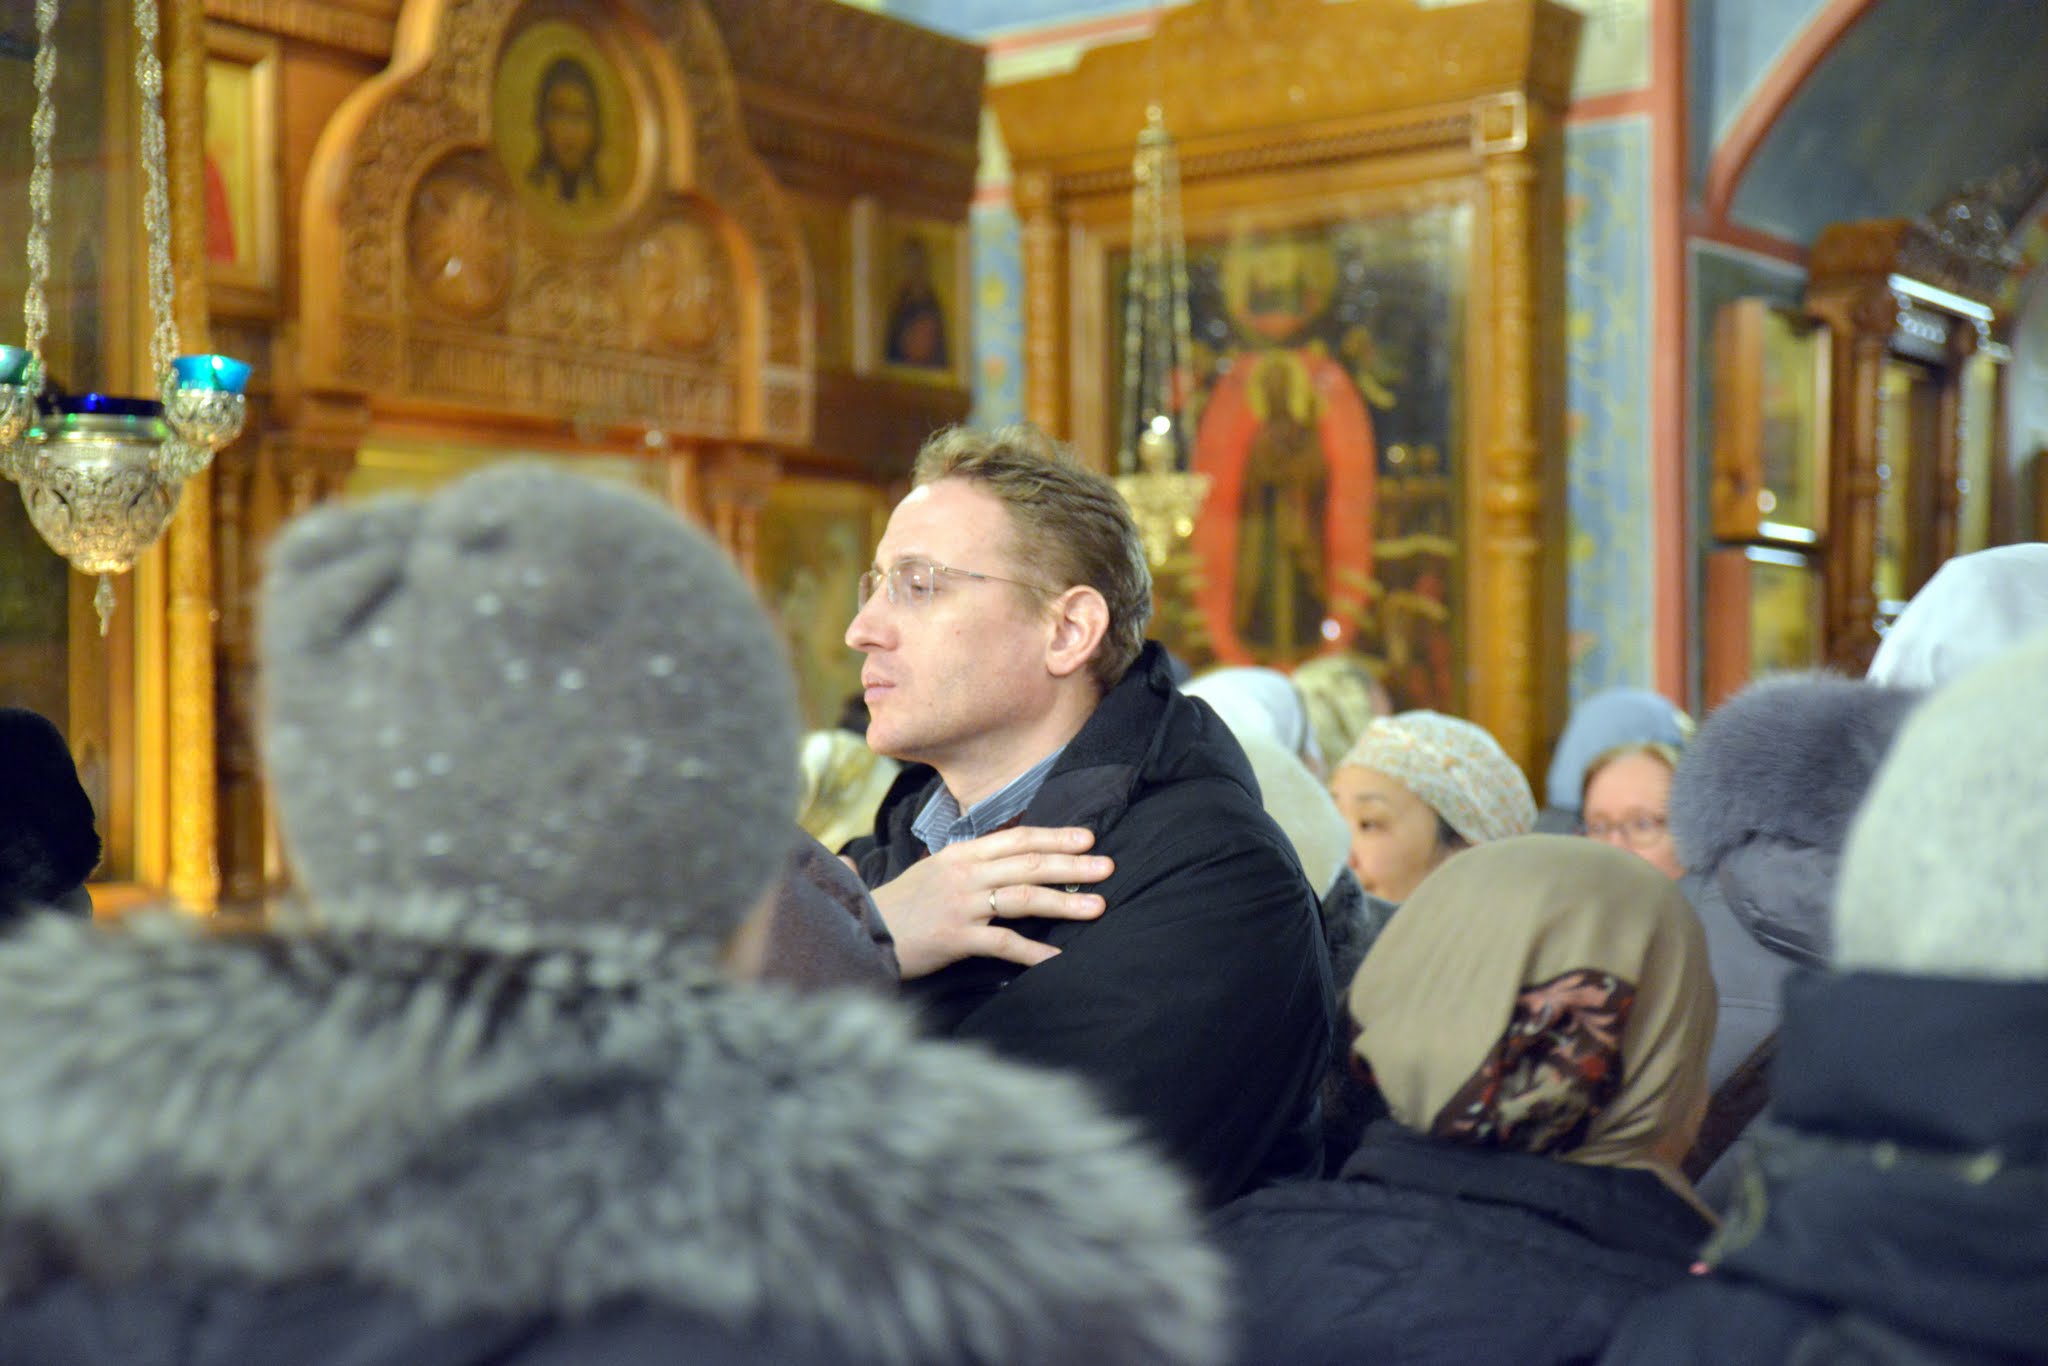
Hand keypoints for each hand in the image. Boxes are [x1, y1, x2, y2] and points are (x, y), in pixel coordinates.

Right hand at [871, 825, 1111, 979]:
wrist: (864, 930)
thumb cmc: (902, 905)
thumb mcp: (935, 872)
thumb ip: (970, 864)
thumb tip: (1008, 859)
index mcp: (961, 854)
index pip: (1017, 838)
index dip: (1054, 837)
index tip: (1087, 838)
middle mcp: (964, 874)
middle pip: (1029, 864)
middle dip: (1072, 864)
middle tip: (1107, 868)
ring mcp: (961, 904)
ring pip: (1023, 897)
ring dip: (1064, 902)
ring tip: (1098, 906)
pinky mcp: (956, 937)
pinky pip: (1004, 943)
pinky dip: (1034, 952)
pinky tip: (1059, 958)